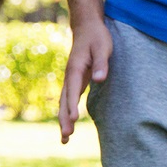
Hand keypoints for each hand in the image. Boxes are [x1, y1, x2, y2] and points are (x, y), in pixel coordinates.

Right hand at [59, 18, 112, 143]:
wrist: (87, 27)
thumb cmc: (97, 37)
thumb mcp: (103, 47)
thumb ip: (101, 63)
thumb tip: (100, 79)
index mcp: (75, 68)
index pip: (73, 90)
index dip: (72, 106)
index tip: (74, 120)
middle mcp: (70, 76)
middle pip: (64, 101)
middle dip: (65, 119)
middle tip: (66, 137)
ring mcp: (71, 79)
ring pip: (64, 103)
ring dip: (64, 119)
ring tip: (65, 139)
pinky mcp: (75, 80)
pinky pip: (68, 99)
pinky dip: (67, 112)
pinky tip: (69, 123)